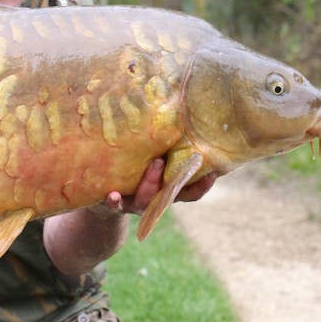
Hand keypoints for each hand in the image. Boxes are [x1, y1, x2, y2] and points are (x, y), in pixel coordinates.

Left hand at [101, 158, 216, 215]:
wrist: (107, 192)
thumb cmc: (136, 169)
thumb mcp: (154, 159)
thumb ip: (167, 148)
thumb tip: (184, 116)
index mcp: (167, 191)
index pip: (190, 193)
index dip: (202, 186)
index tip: (213, 173)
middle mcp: (154, 199)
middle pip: (167, 195)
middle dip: (168, 179)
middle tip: (163, 159)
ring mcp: (135, 203)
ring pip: (144, 200)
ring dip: (148, 184)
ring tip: (153, 164)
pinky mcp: (116, 204)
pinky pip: (115, 206)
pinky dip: (114, 201)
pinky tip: (112, 194)